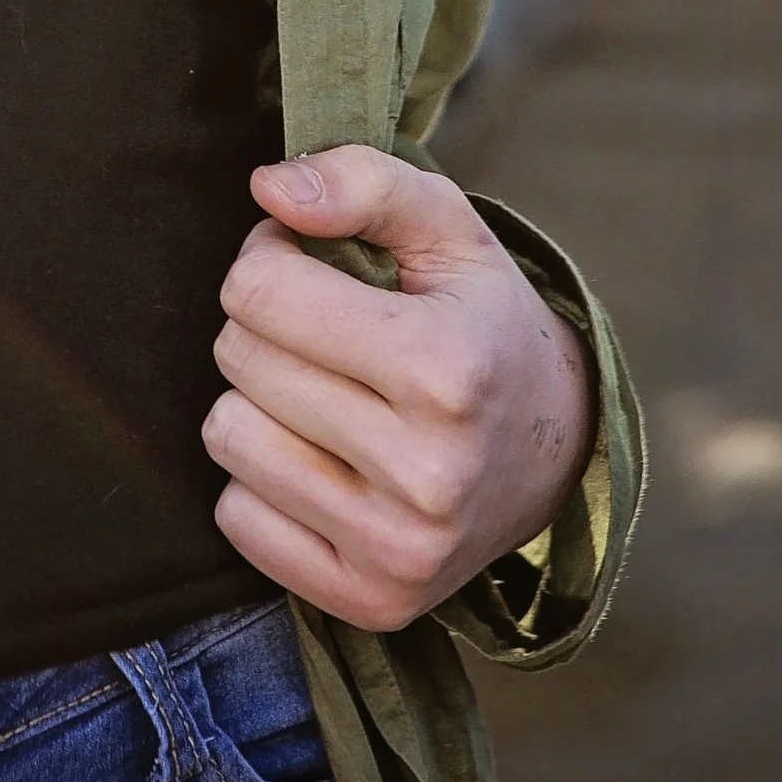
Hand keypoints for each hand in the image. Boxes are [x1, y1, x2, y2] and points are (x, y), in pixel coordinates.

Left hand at [204, 145, 594, 632]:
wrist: (554, 453)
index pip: (260, 289)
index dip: (273, 257)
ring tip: (324, 392)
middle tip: (325, 330)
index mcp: (445, 369)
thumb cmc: (480, 319)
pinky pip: (236, 517)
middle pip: (239, 358)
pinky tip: (323, 459)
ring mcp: (399, 549)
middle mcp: (426, 473)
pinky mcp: (371, 601)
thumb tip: (268, 189)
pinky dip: (263, 478)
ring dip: (258, 400)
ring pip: (228, 437)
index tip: (314, 265)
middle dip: (265, 325)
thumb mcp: (446, 226)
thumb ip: (361, 180)